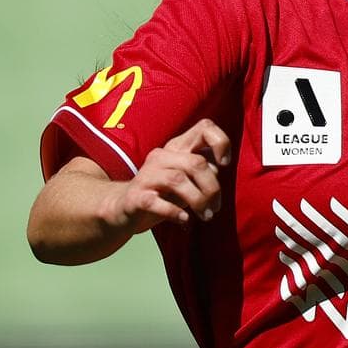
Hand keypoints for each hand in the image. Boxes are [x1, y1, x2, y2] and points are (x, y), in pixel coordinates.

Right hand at [101, 118, 231, 233]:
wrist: (123, 210)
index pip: (204, 127)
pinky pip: (156, 202)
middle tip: (215, 208)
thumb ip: (203, 171)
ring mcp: (146, 175)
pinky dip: (174, 212)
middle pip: (196, 163)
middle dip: (212, 188)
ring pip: (178, 180)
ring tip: (206, 216)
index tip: (224, 164)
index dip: (221, 142)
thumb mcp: (187, 180)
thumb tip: (220, 169)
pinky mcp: (135, 197)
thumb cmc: (162, 194)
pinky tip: (184, 220)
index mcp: (177, 148)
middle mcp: (161, 157)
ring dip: (198, 201)